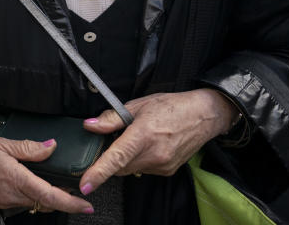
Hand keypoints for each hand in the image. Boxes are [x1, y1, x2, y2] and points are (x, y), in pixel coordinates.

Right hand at [0, 135, 93, 214]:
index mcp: (15, 179)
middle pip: (46, 203)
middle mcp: (12, 195)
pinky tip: (36, 185)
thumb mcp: (3, 144)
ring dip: (49, 198)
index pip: (49, 196)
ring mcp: (6, 201)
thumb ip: (29, 148)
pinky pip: (23, 202)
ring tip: (59, 186)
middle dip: (64, 200)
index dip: (70, 202)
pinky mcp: (0, 202)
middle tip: (76, 192)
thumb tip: (51, 147)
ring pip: (35, 204)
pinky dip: (34, 196)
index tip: (85, 204)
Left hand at [78, 89, 237, 194]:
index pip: (116, 158)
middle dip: (112, 157)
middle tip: (117, 139)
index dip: (98, 173)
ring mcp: (162, 165)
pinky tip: (149, 145)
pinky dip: (140, 160)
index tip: (85, 184)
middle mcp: (154, 154)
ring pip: (131, 169)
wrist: (203, 115)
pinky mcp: (167, 171)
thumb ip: (112, 118)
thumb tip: (90, 125)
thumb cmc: (171, 106)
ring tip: (138, 138)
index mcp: (143, 135)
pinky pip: (144, 169)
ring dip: (127, 159)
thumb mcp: (138, 105)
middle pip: (119, 167)